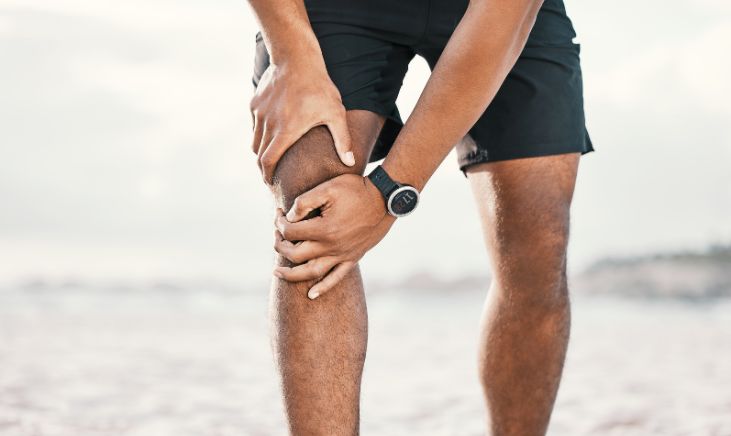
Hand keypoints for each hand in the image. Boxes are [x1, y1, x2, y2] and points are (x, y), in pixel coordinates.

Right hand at [250, 56, 354, 183]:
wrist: (296, 58)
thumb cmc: (319, 88)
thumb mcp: (335, 114)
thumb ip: (343, 141)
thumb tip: (350, 164)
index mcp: (285, 132)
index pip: (268, 162)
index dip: (267, 176)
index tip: (271, 184)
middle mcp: (268, 124)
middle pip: (258, 155)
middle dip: (263, 169)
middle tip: (271, 178)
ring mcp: (259, 114)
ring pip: (254, 141)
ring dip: (261, 152)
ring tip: (271, 159)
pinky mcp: (255, 104)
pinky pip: (254, 126)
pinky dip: (259, 135)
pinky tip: (271, 136)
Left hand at [273, 174, 395, 298]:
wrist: (386, 198)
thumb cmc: (356, 190)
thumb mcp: (328, 188)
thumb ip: (304, 202)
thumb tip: (289, 216)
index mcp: (323, 229)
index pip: (290, 232)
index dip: (280, 222)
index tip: (279, 212)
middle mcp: (331, 246)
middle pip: (295, 255)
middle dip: (280, 245)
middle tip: (276, 235)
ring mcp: (342, 255)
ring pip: (311, 272)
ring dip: (291, 274)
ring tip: (277, 272)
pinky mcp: (353, 258)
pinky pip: (336, 278)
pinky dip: (323, 287)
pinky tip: (311, 295)